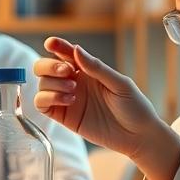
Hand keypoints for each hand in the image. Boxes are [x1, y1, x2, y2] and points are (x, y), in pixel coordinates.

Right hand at [32, 37, 163, 157]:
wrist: (137, 135)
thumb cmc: (134, 106)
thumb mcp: (119, 84)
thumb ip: (96, 67)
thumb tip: (76, 50)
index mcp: (87, 70)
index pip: (65, 53)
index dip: (56, 46)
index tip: (51, 43)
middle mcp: (73, 81)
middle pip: (44, 67)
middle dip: (50, 66)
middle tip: (66, 72)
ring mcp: (66, 99)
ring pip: (42, 84)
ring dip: (53, 83)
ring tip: (73, 90)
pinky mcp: (64, 116)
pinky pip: (42, 104)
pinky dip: (48, 98)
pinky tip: (68, 100)